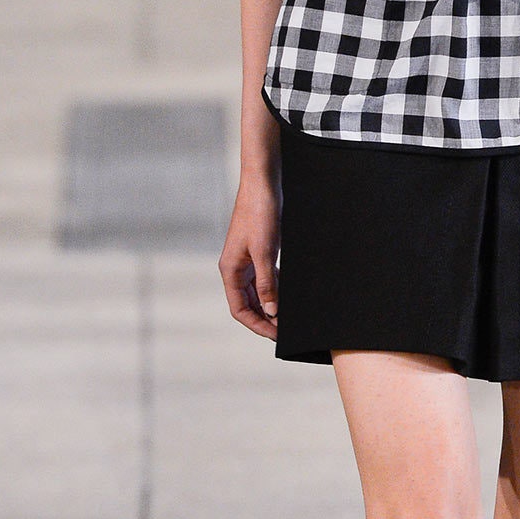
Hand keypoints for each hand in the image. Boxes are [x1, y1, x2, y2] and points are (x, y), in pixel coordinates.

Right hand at [219, 175, 280, 338]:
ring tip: (288, 317)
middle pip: (248, 304)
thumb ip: (267, 283)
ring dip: (271, 306)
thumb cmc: (259, 213)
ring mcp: (247, 261)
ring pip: (257, 293)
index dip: (256, 324)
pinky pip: (265, 278)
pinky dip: (275, 289)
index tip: (275, 334)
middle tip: (285, 330)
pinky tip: (287, 295)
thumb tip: (271, 311)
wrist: (263, 184)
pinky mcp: (259, 252)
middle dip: (265, 318)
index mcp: (230, 270)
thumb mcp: (265, 251)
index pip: (239, 309)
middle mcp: (236, 268)